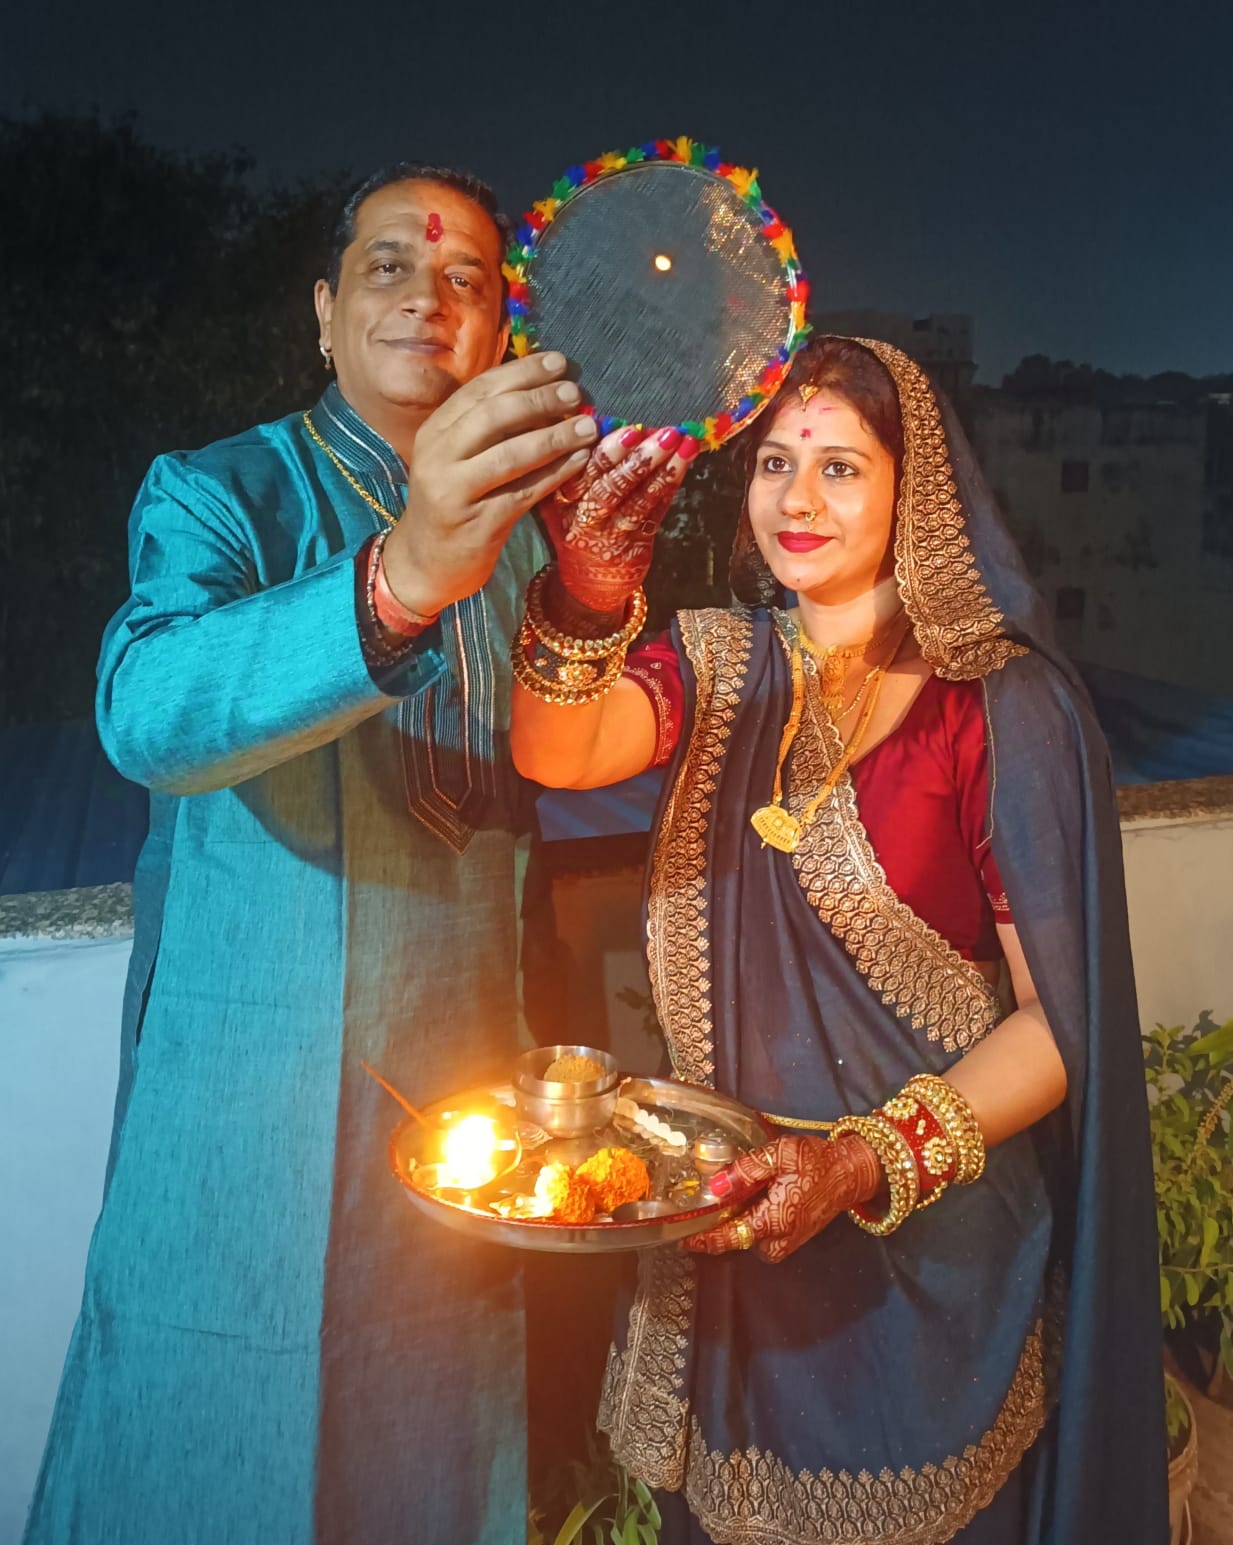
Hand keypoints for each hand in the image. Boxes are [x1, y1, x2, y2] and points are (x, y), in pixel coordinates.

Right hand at [382, 352, 598, 615]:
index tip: (558, 362)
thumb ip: (489, 427)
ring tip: (587, 427)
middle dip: (540, 399)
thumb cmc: (452, 502)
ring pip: (511, 454)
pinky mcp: (477, 524)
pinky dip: (555, 474)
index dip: (522, 372)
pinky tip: (580, 460)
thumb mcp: (457, 458)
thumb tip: (546, 390)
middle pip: (494, 416)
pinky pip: (524, 492)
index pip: (480, 390)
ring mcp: (455, 492)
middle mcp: (438, 457)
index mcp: (434, 431)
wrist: (425, 562)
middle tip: (576, 393)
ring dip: (554, 436)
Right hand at [540, 424, 699, 615]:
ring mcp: (611, 535)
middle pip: (609, 489)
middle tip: (662, 432)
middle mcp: (583, 519)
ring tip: (683, 442)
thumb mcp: (563, 497)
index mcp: (560, 500)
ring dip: (662, 470)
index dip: (604, 452)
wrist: (588, 582)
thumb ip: (575, 462)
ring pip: (637, 502)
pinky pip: (654, 513)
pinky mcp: (635, 546)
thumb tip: (593, 413)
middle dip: (637, 459)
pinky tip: (684, 463)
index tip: (627, 429)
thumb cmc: (578, 523)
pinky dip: (669, 486)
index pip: (579, 473)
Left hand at [686, 1133, 882, 1262]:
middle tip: (699, 1215)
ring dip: (737, 1229)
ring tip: (722, 1208)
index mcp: (773, 1219)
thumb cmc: (817, 1160)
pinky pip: (766, 1239)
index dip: (703, 1240)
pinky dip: (753, 1227)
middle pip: (738, 1242)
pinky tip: (749, 1204)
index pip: (729, 1237)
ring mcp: (790, 1239)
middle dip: (718, 1232)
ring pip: (752, 1242)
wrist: (851, 1172)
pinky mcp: (796, 1236)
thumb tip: (715, 1186)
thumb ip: (746, 1170)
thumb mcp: (780, 1154)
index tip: (682, 1238)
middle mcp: (780, 1236)